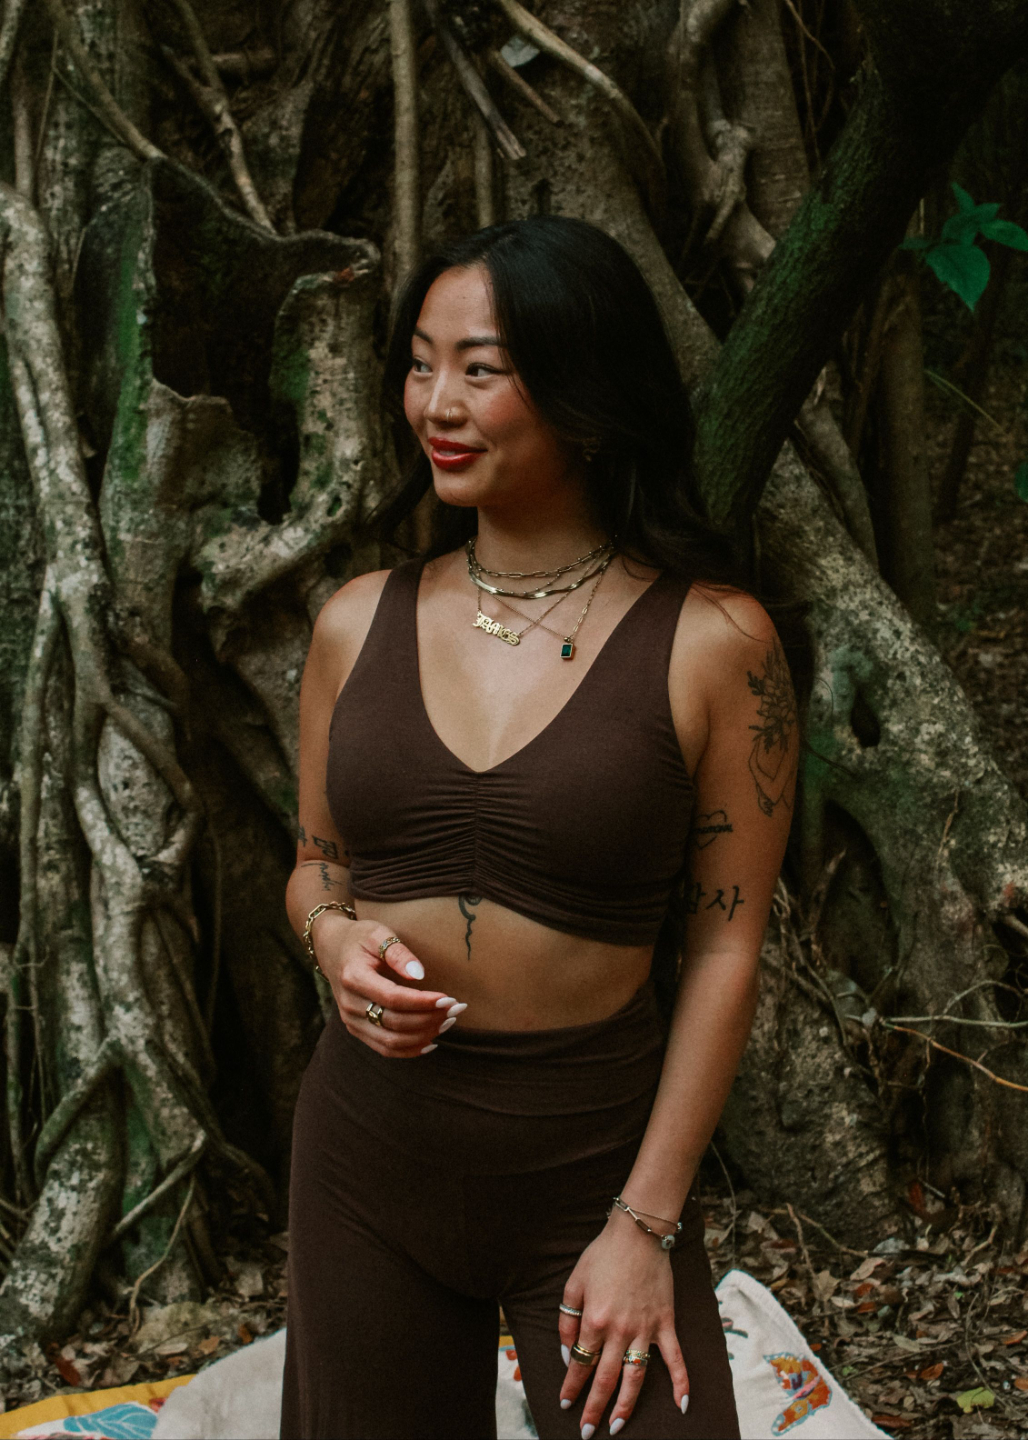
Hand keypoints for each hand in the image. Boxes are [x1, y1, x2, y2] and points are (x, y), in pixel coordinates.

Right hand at [312, 913, 465, 1056]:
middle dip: (429, 1019)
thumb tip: (420, 974)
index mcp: (353, 978)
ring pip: (390, 1042)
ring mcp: (350, 1020)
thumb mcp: (378, 934)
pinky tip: (430, 1041)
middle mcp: (349, 1004)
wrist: (332, 949)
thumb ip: (398, 953)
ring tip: (447, 1022)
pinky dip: (409, 1049)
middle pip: (393, 1023)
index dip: (422, 1002)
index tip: (448, 999)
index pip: (392, 998)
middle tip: (456, 1009)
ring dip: (422, 1036)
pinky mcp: (356, 1029)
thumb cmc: (360, 938)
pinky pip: (383, 1048)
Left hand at [557, 1209, 689, 1434]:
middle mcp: (619, 1331)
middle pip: (606, 1379)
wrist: (637, 1234)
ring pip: (636, 1377)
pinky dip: (681, 1382)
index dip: (571, 1386)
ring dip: (626, 1406)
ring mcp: (645, 1329)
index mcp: (594, 1320)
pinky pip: (675, 1358)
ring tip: (617, 1426)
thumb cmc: (602, 1256)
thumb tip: (568, 1354)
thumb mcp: (574, 1283)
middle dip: (593, 1408)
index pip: (580, 1364)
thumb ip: (567, 1320)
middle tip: (586, 1431)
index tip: (565, 1403)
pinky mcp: (665, 1323)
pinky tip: (682, 1405)